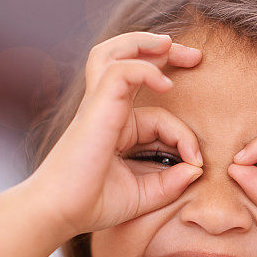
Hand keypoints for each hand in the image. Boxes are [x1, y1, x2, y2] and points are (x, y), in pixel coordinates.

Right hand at [26, 31, 203, 237]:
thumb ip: (171, 183)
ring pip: (115, 54)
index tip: (197, 163)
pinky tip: (165, 84)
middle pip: (130, 61)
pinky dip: (144, 70)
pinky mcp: (96, 108)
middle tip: (196, 56)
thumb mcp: (144, 194)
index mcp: (118, 127)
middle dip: (164, 52)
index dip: (186, 136)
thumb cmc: (93, 204)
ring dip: (144, 43)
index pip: (161, 116)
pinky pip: (119, 72)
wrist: (59, 213)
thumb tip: (197, 169)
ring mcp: (99, 106)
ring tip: (169, 44)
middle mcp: (107, 110)